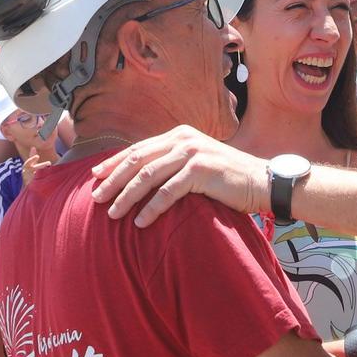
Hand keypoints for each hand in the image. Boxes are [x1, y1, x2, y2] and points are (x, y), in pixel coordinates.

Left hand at [89, 127, 266, 226]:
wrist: (262, 182)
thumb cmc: (228, 178)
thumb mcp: (196, 163)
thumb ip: (172, 164)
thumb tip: (141, 178)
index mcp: (179, 135)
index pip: (138, 149)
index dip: (114, 163)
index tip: (94, 177)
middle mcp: (183, 139)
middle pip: (138, 160)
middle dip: (113, 180)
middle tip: (96, 198)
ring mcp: (192, 153)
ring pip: (148, 176)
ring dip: (127, 196)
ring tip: (113, 214)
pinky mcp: (201, 171)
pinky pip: (168, 192)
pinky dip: (152, 208)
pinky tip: (140, 222)